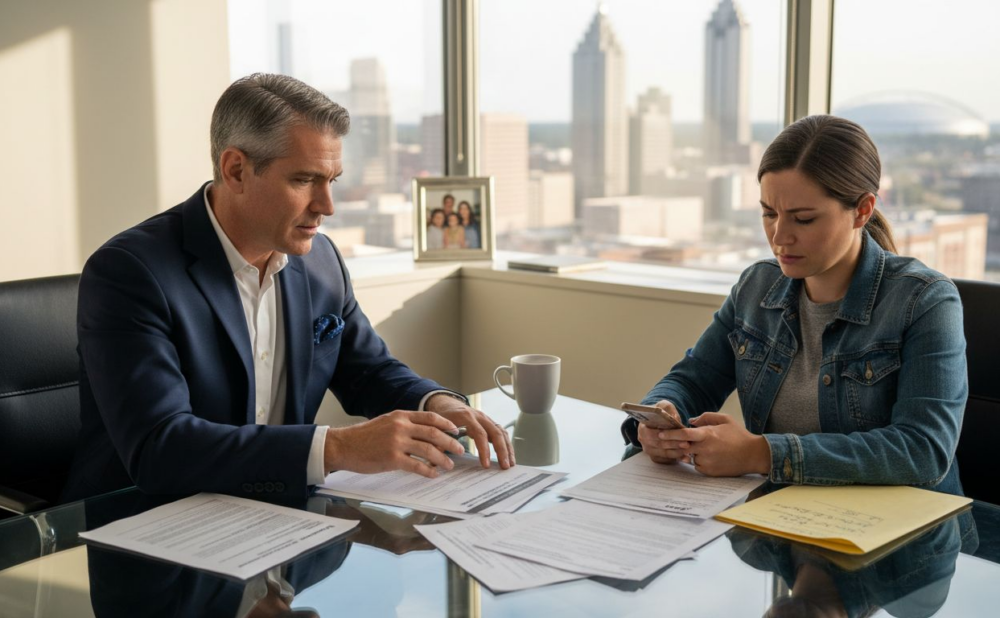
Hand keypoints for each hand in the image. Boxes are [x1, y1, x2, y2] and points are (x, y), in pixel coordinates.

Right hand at [324, 410, 464, 478]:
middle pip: (434, 433)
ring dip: (443, 459)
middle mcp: (401, 426)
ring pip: (428, 450)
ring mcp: (396, 442)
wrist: (343, 446)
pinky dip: (428, 471)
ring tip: (449, 465)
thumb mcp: (386, 422)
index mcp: (400, 416)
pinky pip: (417, 465)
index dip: (446, 424)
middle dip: (450, 442)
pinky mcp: (392, 459)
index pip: (430, 417)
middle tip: (459, 450)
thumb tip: (424, 433)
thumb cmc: (363, 437)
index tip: (455, 431)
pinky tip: (434, 475)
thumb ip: (404, 425)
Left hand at [425, 394, 514, 468]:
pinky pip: (502, 433)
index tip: (485, 464)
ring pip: (502, 432)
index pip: (480, 433)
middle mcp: (479, 416)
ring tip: (510, 464)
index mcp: (466, 417)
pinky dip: (507, 445)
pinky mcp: (490, 424)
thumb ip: (438, 443)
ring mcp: (486, 419)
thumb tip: (437, 461)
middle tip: (504, 466)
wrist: (447, 405)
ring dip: (507, 448)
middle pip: (496, 432)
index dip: (484, 449)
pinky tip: (509, 456)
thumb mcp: (437, 428)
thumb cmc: (443, 417)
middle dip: (502, 451)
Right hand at [637, 400, 686, 464]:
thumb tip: (673, 418)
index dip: (665, 435)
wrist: (657, 421)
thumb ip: (668, 409)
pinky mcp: (654, 456)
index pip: (651, 434)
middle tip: (686, 444)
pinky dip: (675, 459)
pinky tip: (685, 457)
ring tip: (688, 451)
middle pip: (658, 445)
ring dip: (676, 453)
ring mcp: (648, 449)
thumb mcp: (664, 406)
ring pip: (662, 454)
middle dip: (673, 445)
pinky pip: (665, 460)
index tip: (678, 434)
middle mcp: (643, 440)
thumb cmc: (660, 413)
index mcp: (642, 427)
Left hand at [658, 412, 770, 476]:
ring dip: (691, 453)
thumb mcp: (724, 419)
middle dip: (673, 445)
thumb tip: (690, 421)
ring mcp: (707, 462)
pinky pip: (698, 466)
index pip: (684, 434)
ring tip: (706, 448)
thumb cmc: (739, 435)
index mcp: (708, 435)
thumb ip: (706, 417)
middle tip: (665, 442)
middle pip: (682, 447)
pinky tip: (712, 457)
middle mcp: (705, 449)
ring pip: (690, 457)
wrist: (753, 455)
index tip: (660, 434)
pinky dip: (700, 461)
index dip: (671, 434)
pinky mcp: (709, 472)